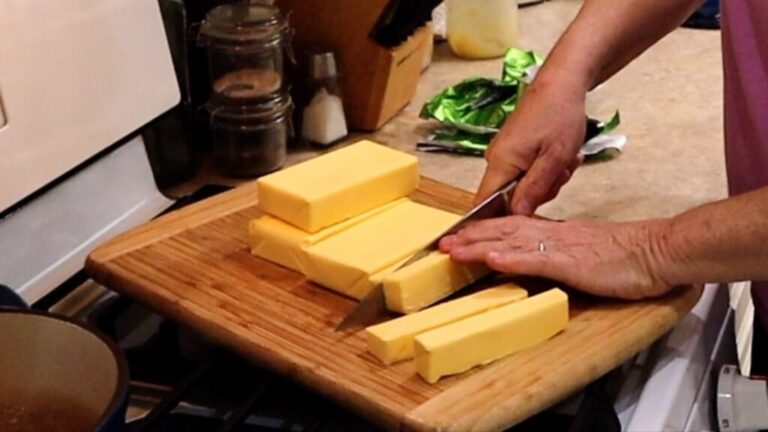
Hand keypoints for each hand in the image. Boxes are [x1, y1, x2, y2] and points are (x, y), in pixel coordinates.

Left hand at [439, 216, 674, 298]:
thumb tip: (543, 255)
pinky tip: (490, 259)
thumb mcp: (589, 250)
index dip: (485, 231)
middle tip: (443, 242)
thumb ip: (564, 250)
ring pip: (511, 242)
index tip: (462, 234)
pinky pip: (536, 260)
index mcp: (558, 232)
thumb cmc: (630, 255)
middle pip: (504, 231)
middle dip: (471, 237)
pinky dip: (510, 258)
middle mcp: (553, 235)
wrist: (659, 251)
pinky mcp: (571, 263)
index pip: (513, 227)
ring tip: (452, 249)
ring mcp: (560, 247)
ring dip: (479, 246)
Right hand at [477, 71, 587, 214]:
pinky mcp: (514, 149)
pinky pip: (527, 171)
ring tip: (565, 158)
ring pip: (523, 184)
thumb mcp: (553, 159)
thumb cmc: (558, 116)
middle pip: (510, 197)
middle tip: (561, 172)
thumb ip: (533, 190)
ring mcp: (505, 154)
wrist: (561, 83)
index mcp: (500, 164)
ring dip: (548, 178)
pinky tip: (560, 153)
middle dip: (539, 192)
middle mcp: (495, 160)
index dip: (499, 219)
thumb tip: (516, 217)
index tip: (525, 220)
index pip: (484, 204)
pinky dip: (546, 167)